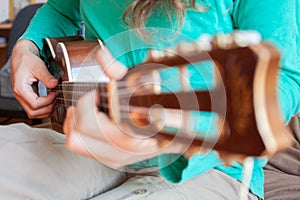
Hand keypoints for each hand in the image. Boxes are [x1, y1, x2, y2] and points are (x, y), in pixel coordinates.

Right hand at [11, 39, 57, 117]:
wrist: (21, 57)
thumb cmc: (27, 60)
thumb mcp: (39, 66)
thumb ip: (47, 77)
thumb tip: (55, 84)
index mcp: (21, 88)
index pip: (35, 104)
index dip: (47, 101)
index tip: (55, 94)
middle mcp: (20, 95)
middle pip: (33, 112)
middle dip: (47, 108)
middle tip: (56, 99)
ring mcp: (22, 97)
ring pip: (33, 113)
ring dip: (45, 111)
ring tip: (53, 101)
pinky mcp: (26, 97)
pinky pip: (33, 109)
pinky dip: (42, 109)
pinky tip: (50, 102)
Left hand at [63, 47, 187, 167]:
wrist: (178, 135)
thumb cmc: (163, 110)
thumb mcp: (146, 86)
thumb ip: (120, 70)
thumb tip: (102, 56)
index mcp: (129, 136)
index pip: (87, 123)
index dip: (87, 102)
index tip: (98, 93)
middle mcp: (120, 152)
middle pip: (75, 135)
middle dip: (80, 112)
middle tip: (93, 102)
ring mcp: (114, 158)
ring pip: (74, 143)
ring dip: (77, 123)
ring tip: (91, 111)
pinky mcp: (110, 160)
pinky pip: (80, 148)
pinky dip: (80, 132)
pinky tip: (93, 122)